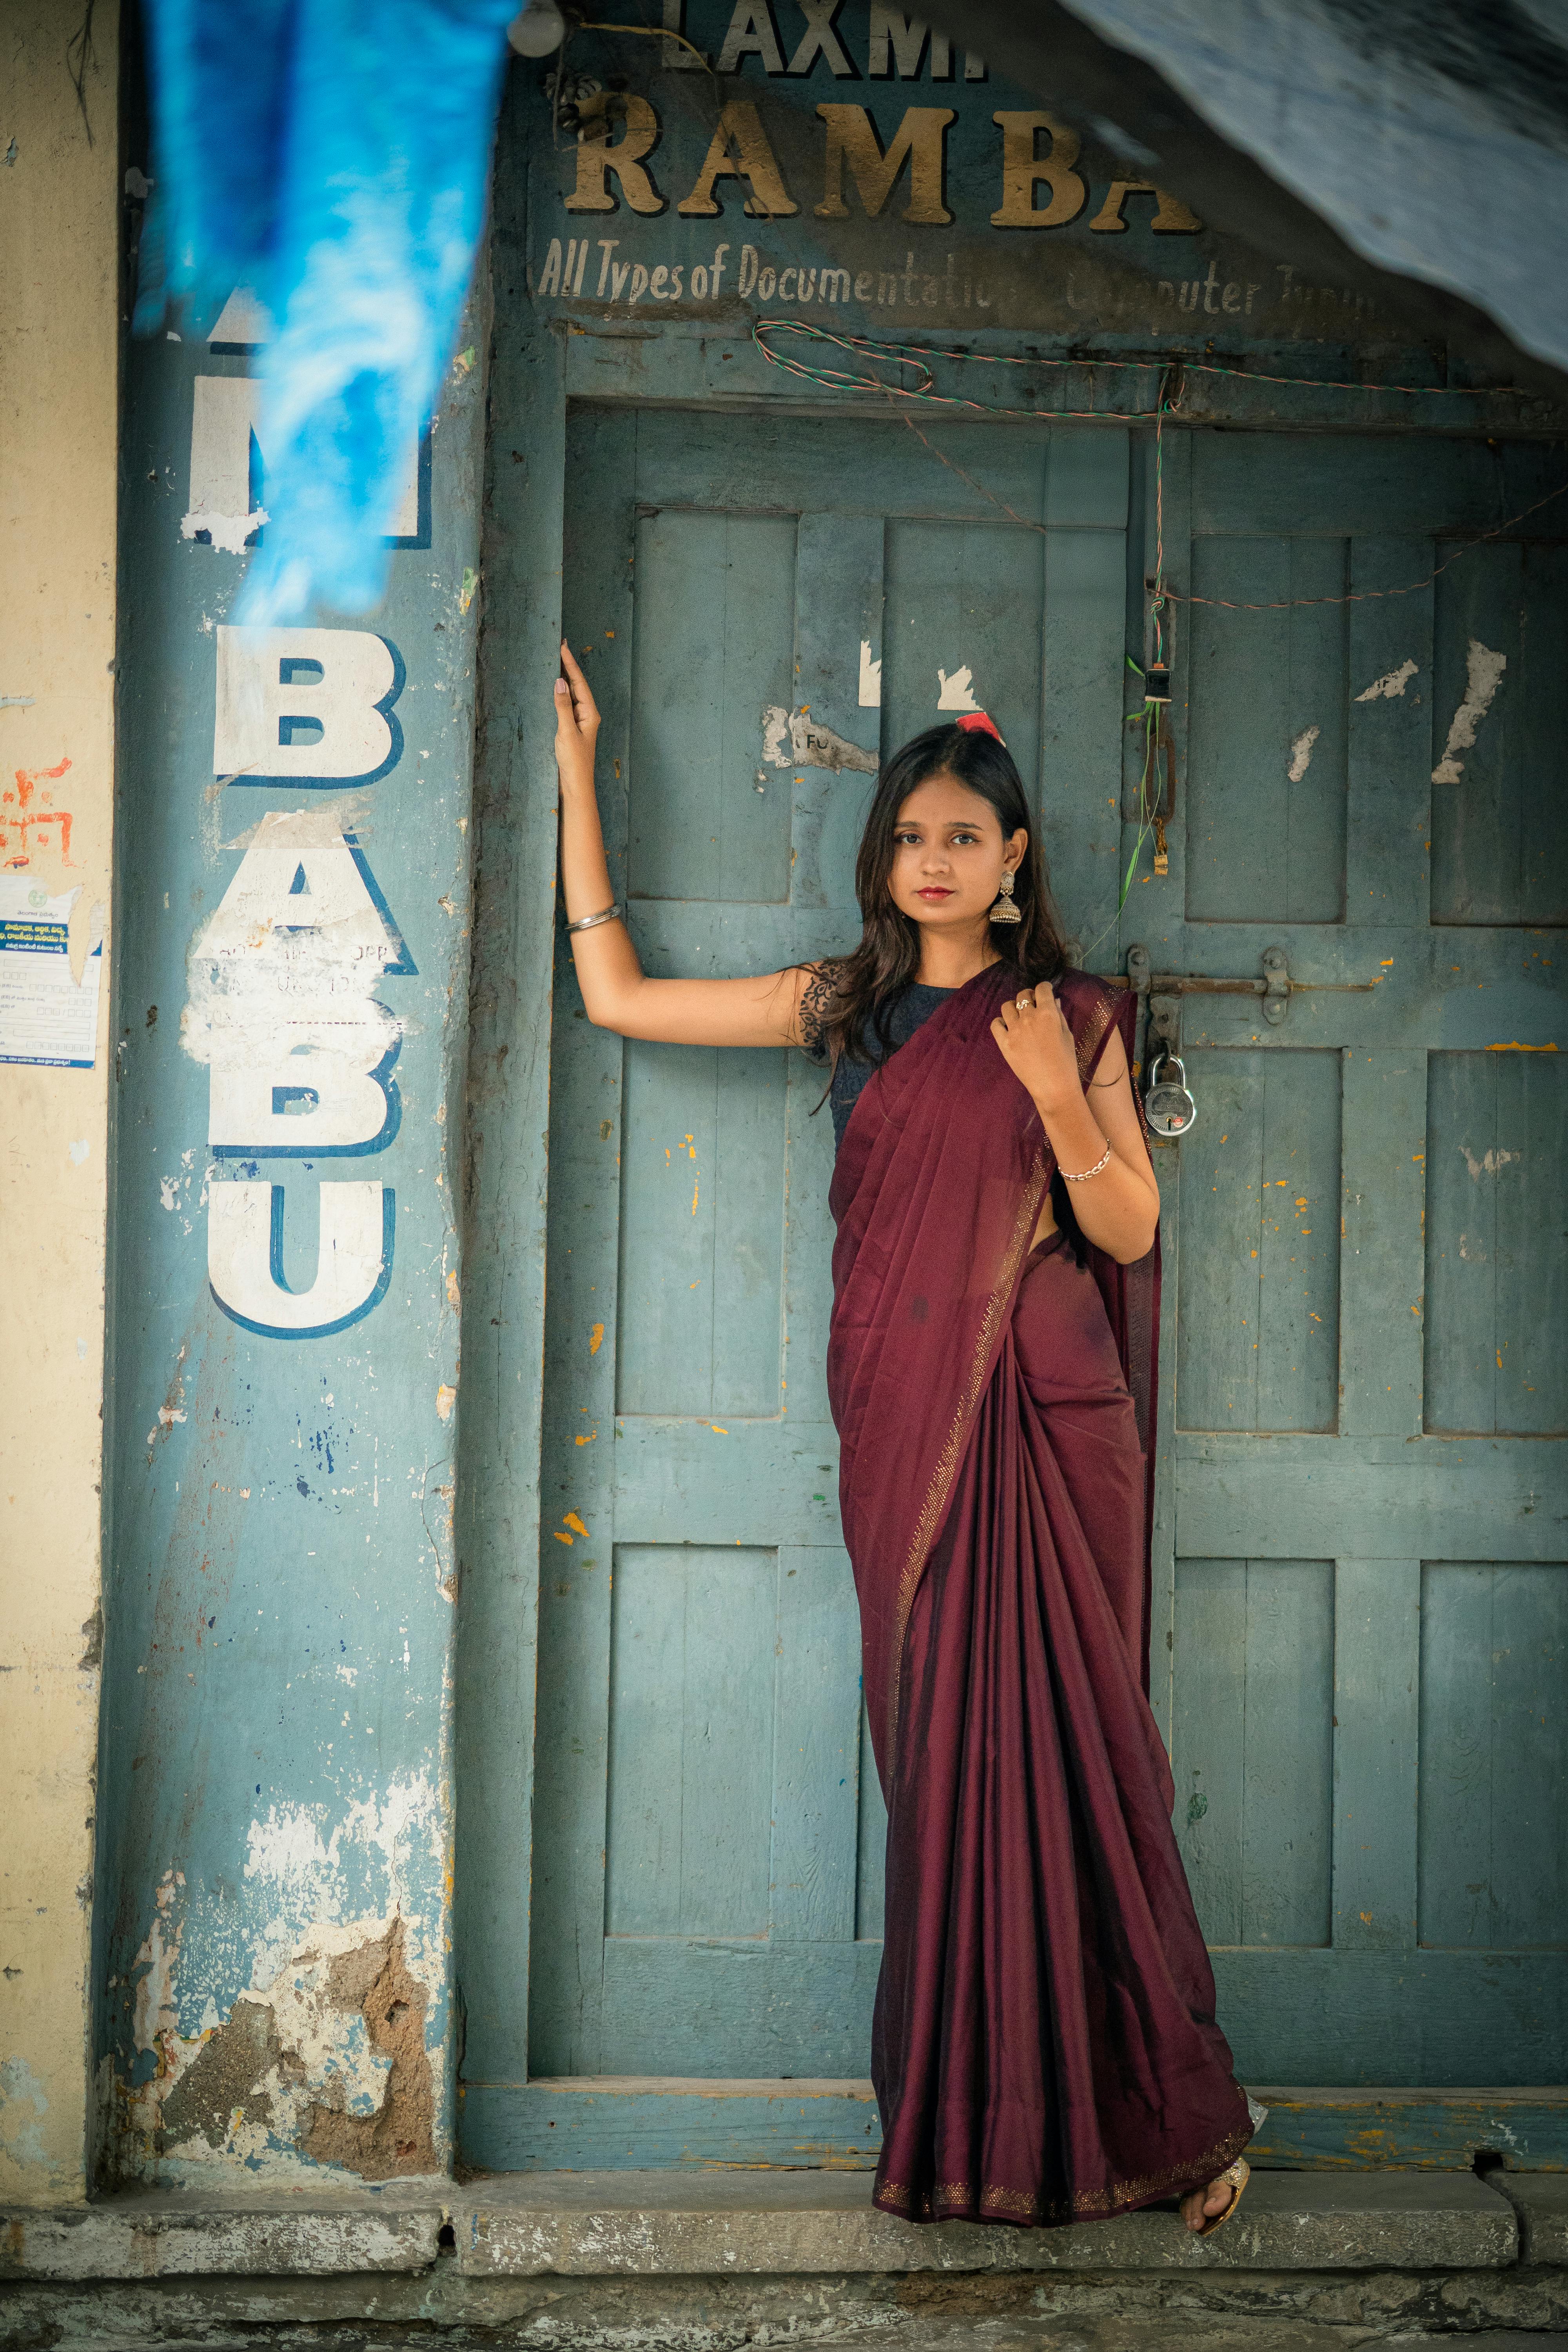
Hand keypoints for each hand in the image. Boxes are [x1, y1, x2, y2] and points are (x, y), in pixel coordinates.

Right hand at [554, 640, 599, 793]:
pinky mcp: (572, 728)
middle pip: (578, 685)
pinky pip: (567, 704)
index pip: (579, 682)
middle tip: (560, 646)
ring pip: (573, 693)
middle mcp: (587, 714)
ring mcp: (580, 721)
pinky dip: (561, 692)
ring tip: (557, 660)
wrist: (575, 784)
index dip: (570, 663)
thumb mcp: (566, 731)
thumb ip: (563, 705)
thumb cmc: (574, 761)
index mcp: (590, 713)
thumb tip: (560, 681)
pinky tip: (555, 687)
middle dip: (569, 666)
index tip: (563, 646)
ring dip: (565, 677)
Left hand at [990, 985, 1081, 1118]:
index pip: (1041, 989)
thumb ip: (1058, 1014)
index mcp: (1048, 1014)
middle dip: (1028, 997)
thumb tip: (1053, 999)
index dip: (1043, 988)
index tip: (1044, 992)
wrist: (1053, 1086)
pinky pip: (995, 1024)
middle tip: (1032, 1005)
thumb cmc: (1065, 1061)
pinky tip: (1009, 1028)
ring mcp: (1014, 1030)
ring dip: (1014, 1008)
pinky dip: (1001, 1023)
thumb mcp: (1067, 1034)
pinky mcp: (1004, 1043)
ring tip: (1019, 1017)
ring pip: (1006, 1006)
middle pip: (1022, 995)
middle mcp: (1029, 1018)